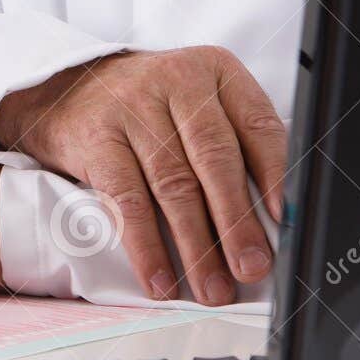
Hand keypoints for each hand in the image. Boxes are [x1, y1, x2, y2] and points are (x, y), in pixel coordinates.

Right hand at [0, 46, 285, 304]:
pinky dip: (146, 247)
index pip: (257, 125)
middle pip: (215, 159)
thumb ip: (238, 147)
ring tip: (213, 288)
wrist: (72, 88)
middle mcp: (177, 82)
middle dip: (237, 222)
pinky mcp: (98, 138)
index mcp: (216, 71)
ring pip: (174, 185)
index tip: (287, 220)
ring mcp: (133, 107)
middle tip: (251, 268)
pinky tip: (161, 279)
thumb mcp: (201, 105)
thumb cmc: (156, 108)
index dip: (276, 176)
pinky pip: (127, 201)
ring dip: (197, 246)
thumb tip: (276, 224)